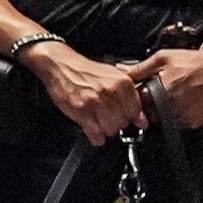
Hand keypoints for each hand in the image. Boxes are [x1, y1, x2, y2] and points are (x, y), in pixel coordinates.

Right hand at [30, 41, 147, 144]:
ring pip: (111, 130)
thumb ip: (129, 95)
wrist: (60, 65)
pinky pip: (95, 133)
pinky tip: (95, 132)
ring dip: (107, 131)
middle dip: (118, 124)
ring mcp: (95, 102)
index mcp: (122, 82)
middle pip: (124, 123)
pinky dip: (96, 137)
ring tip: (102, 124)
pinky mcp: (81, 111)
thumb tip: (141, 118)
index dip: (132, 117)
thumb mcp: (113, 75)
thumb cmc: (86, 71)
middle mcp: (110, 92)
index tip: (130, 120)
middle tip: (111, 120)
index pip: (136, 111)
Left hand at [137, 43, 202, 130]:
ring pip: (166, 120)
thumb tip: (121, 71)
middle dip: (153, 105)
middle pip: (152, 115)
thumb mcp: (162, 58)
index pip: (140, 105)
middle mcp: (173, 107)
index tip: (146, 93)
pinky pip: (181, 122)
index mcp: (161, 93)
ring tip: (176, 95)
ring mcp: (185, 116)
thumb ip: (140, 68)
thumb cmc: (192, 61)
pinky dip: (181, 114)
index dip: (141, 98)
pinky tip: (186, 100)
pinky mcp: (195, 121)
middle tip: (163, 93)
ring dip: (166, 111)